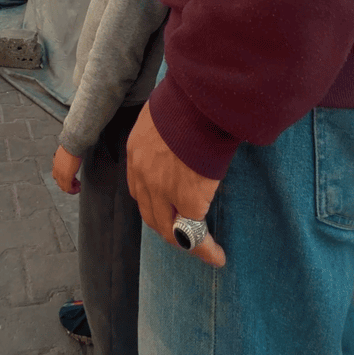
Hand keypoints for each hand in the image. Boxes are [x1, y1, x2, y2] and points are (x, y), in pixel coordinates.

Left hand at [52, 145, 81, 194]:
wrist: (73, 144)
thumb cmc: (71, 147)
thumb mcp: (66, 154)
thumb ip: (65, 159)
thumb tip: (71, 158)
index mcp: (56, 165)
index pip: (57, 177)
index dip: (65, 179)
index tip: (72, 179)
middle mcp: (57, 170)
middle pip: (60, 183)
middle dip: (69, 185)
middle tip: (76, 184)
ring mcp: (61, 174)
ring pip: (64, 187)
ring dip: (72, 188)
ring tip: (78, 187)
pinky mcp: (67, 176)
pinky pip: (68, 188)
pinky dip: (73, 190)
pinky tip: (78, 188)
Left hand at [126, 102, 224, 266]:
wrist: (200, 99)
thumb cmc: (188, 99)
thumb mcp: (165, 115)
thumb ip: (168, 133)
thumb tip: (184, 141)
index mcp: (136, 151)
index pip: (139, 188)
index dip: (153, 203)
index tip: (167, 210)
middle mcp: (143, 174)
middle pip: (150, 214)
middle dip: (167, 228)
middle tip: (183, 237)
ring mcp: (163, 189)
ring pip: (170, 230)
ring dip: (185, 244)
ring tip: (203, 251)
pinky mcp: (188, 198)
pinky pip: (195, 232)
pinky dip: (206, 247)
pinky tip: (217, 254)